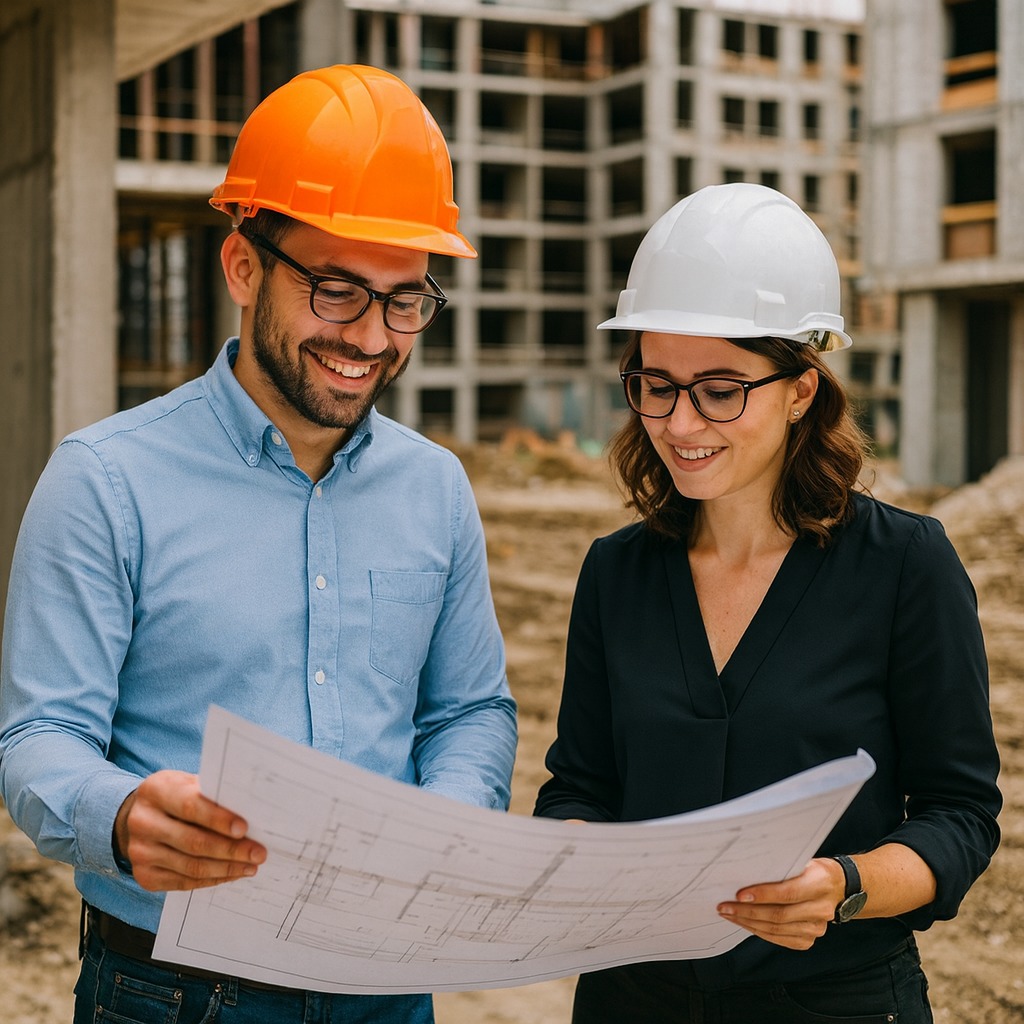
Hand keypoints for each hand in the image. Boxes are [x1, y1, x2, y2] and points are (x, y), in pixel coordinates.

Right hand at [114, 770, 266, 891]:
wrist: (139, 816)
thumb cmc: (176, 796)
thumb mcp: (188, 784)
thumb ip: (212, 795)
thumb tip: (250, 810)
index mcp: (155, 791)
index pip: (190, 806)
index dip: (218, 819)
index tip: (244, 829)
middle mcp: (143, 823)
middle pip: (193, 842)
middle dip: (231, 850)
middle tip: (258, 854)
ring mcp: (141, 852)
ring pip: (191, 866)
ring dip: (226, 868)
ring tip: (250, 866)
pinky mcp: (145, 876)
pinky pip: (184, 882)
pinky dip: (212, 879)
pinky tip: (231, 874)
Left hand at [716, 857, 844, 949]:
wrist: (838, 887)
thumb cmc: (813, 869)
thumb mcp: (802, 860)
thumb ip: (781, 867)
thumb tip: (746, 870)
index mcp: (819, 884)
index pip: (788, 893)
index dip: (762, 895)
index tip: (739, 895)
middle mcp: (820, 909)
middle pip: (779, 915)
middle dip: (747, 912)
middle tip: (724, 906)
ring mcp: (816, 928)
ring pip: (776, 930)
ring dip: (748, 923)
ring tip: (729, 914)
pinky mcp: (809, 939)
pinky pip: (779, 939)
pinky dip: (759, 931)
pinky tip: (745, 923)